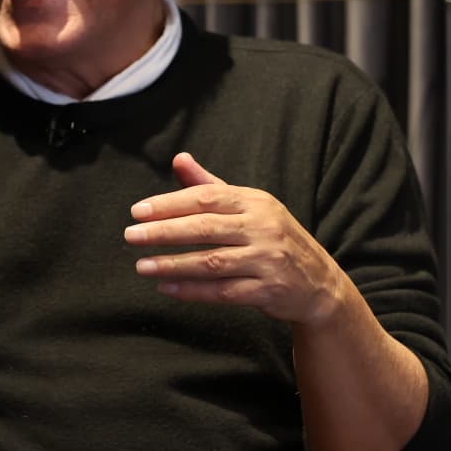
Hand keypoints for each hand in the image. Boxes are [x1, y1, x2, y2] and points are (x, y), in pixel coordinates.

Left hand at [124, 152, 346, 325]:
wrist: (319, 283)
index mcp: (256, 202)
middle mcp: (264, 228)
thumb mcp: (250, 208)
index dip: (169, 204)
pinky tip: (167, 288)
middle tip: (131, 236)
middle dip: (164, 232)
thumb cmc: (274, 239)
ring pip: (212, 262)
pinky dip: (192, 291)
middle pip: (205, 228)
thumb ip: (211, 186)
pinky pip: (223, 292)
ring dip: (173, 264)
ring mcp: (268, 260)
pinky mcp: (268, 291)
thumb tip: (179, 159)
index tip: (137, 211)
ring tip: (142, 266)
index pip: (206, 198)